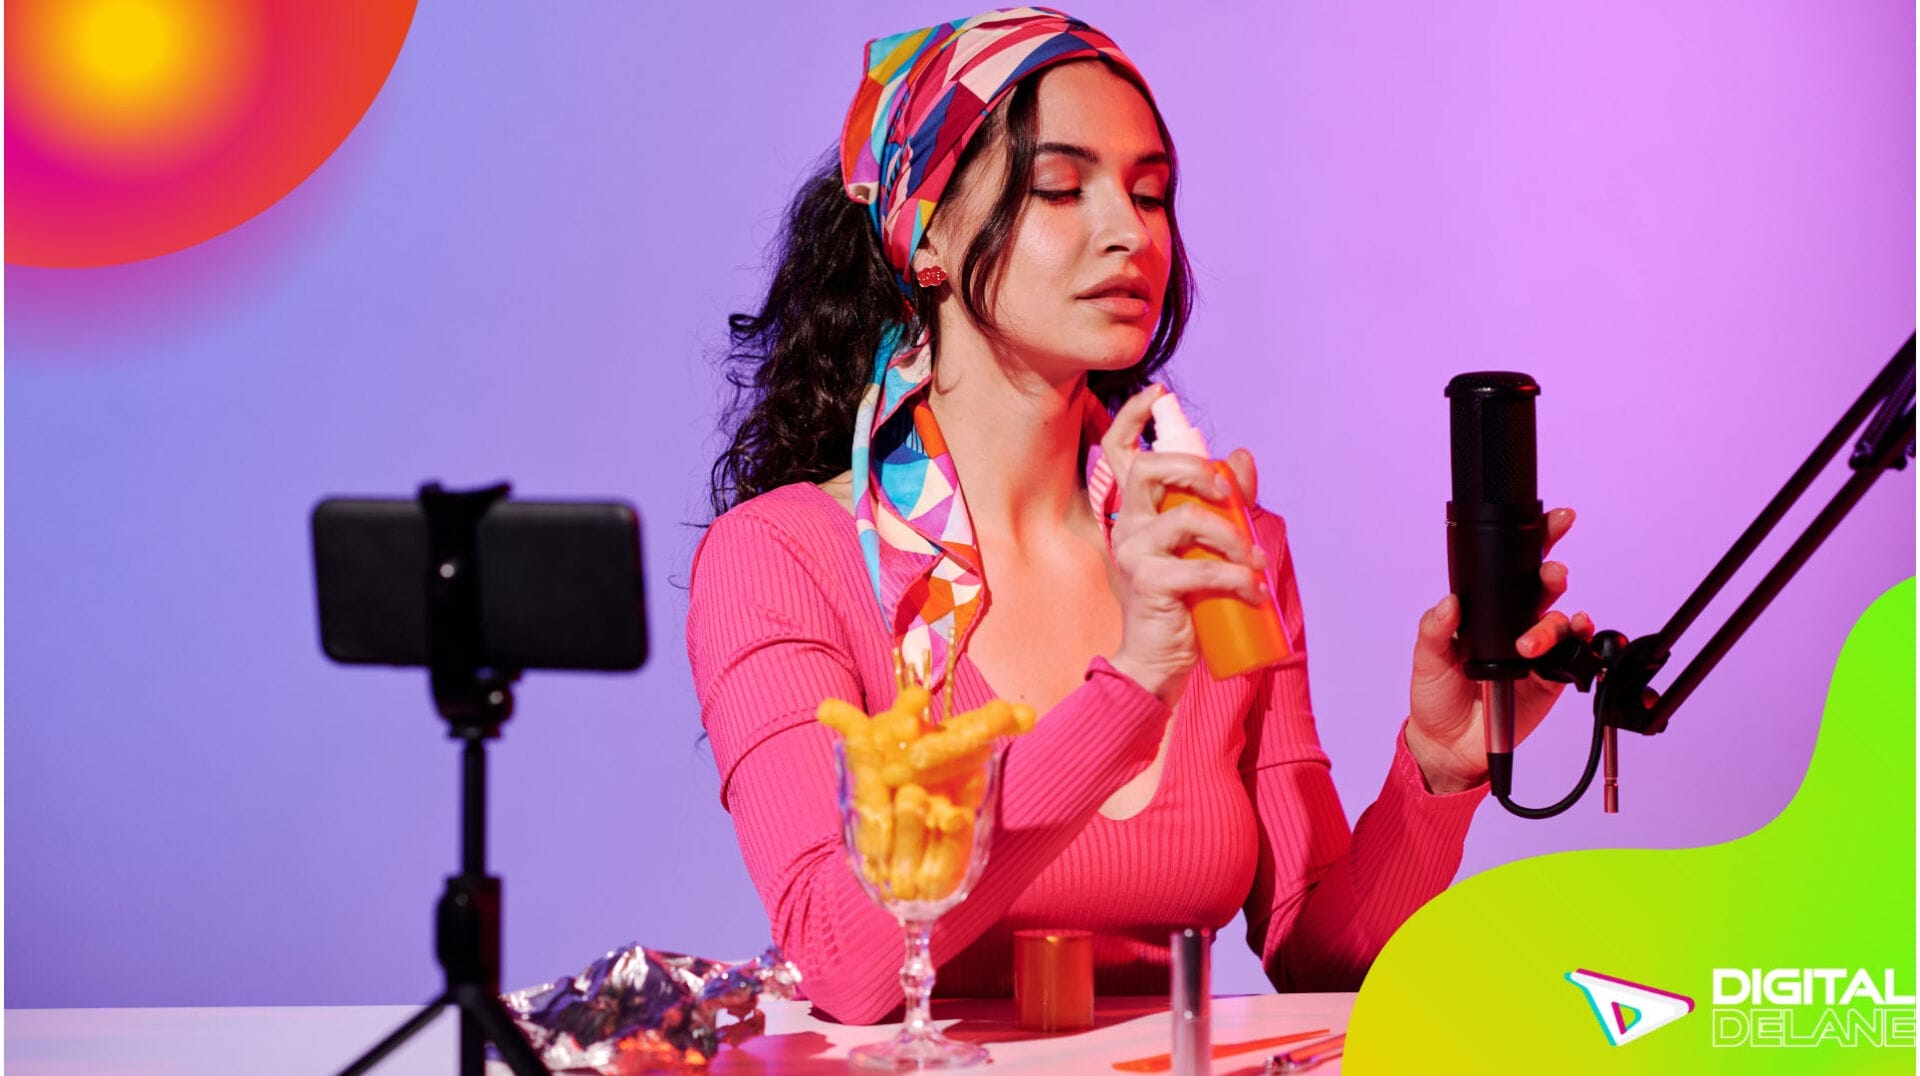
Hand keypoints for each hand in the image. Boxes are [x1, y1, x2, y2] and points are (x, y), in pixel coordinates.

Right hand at [1100, 385, 1267, 706]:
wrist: (1157, 660)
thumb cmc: (1181, 602)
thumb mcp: (1206, 546)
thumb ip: (1224, 503)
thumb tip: (1243, 456)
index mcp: (1136, 511)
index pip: (1118, 453)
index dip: (1131, 418)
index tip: (1157, 394)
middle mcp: (1126, 524)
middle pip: (1150, 469)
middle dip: (1197, 470)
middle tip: (1230, 495)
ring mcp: (1132, 552)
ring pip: (1186, 517)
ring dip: (1232, 536)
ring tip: (1256, 562)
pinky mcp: (1147, 581)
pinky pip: (1199, 568)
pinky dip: (1235, 577)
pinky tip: (1253, 590)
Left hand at [1403, 507, 1593, 793]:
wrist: (1448, 745)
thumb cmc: (1435, 695)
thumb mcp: (1425, 659)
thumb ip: (1434, 630)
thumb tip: (1449, 603)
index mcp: (1485, 611)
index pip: (1511, 569)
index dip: (1536, 540)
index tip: (1554, 519)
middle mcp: (1515, 623)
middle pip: (1544, 588)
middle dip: (1552, 573)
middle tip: (1550, 575)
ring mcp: (1537, 650)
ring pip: (1561, 621)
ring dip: (1555, 623)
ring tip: (1530, 644)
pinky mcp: (1552, 678)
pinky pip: (1576, 656)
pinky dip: (1582, 643)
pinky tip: (1577, 636)